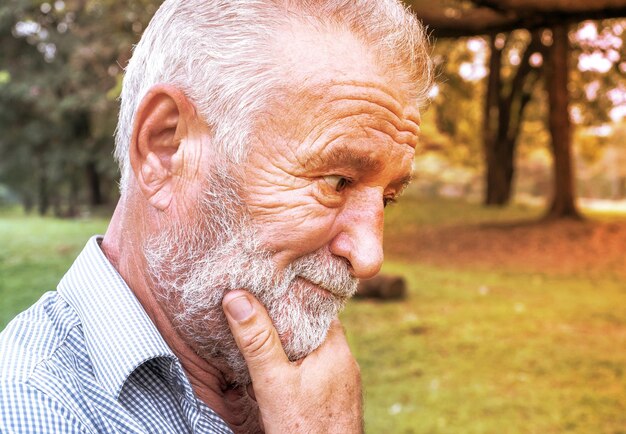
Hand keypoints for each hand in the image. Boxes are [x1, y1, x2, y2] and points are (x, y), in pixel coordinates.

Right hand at [222, 290, 362, 433]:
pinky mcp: (337, 398)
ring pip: (316, 348)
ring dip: (293, 340)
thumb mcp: (273, 382)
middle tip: (258, 302)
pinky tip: (280, 368)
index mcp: (336, 347)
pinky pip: (317, 368)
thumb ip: (257, 340)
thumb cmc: (304, 430)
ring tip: (264, 331)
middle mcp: (345, 360)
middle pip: (315, 325)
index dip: (293, 292)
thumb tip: (237, 297)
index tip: (269, 281)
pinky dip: (299, 362)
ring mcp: (344, 381)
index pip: (317, 304)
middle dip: (288, 316)